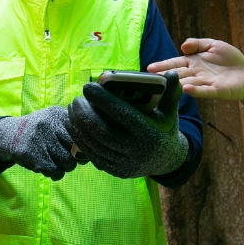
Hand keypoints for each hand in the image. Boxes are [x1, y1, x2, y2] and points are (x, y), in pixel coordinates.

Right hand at [0, 106, 76, 179]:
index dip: (83, 145)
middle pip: (76, 149)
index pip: (81, 133)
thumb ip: (71, 127)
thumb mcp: (53, 118)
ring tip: (57, 162)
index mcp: (57, 114)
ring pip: (68, 163)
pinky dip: (56, 174)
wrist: (10, 134)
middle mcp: (49, 124)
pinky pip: (55, 172)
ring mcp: (40, 139)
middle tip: (68, 158)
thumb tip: (90, 149)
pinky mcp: (32, 156)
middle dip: (75, 158)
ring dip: (65, 167)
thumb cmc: (40, 129)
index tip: (78, 150)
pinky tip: (49, 168)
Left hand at [67, 70, 187, 178]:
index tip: (88, 87)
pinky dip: (80, 139)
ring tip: (72, 109)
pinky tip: (73, 125)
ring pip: (95, 144)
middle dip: (85, 114)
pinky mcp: (115, 171)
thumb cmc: (164, 128)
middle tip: (76, 99)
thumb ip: (170, 92)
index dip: (103, 100)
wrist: (166, 160)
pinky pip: (93, 155)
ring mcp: (125, 164)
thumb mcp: (170, 111)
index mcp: (150, 133)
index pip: (123, 114)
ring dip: (79, 126)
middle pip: (103, 131)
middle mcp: (137, 152)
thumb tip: (171, 73)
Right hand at [147, 38, 243, 118]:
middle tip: (151, 78)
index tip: (149, 68)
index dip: (163, 65)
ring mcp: (206, 83)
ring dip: (177, 83)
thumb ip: (197, 43)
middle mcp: (197, 73)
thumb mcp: (213, 45)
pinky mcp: (216, 90)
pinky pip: (204, 90)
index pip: (175, 63)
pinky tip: (186, 90)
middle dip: (165, 75)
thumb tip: (182, 46)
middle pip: (178, 74)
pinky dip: (195, 90)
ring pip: (188, 82)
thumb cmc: (230, 60)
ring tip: (165, 83)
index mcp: (194, 62)